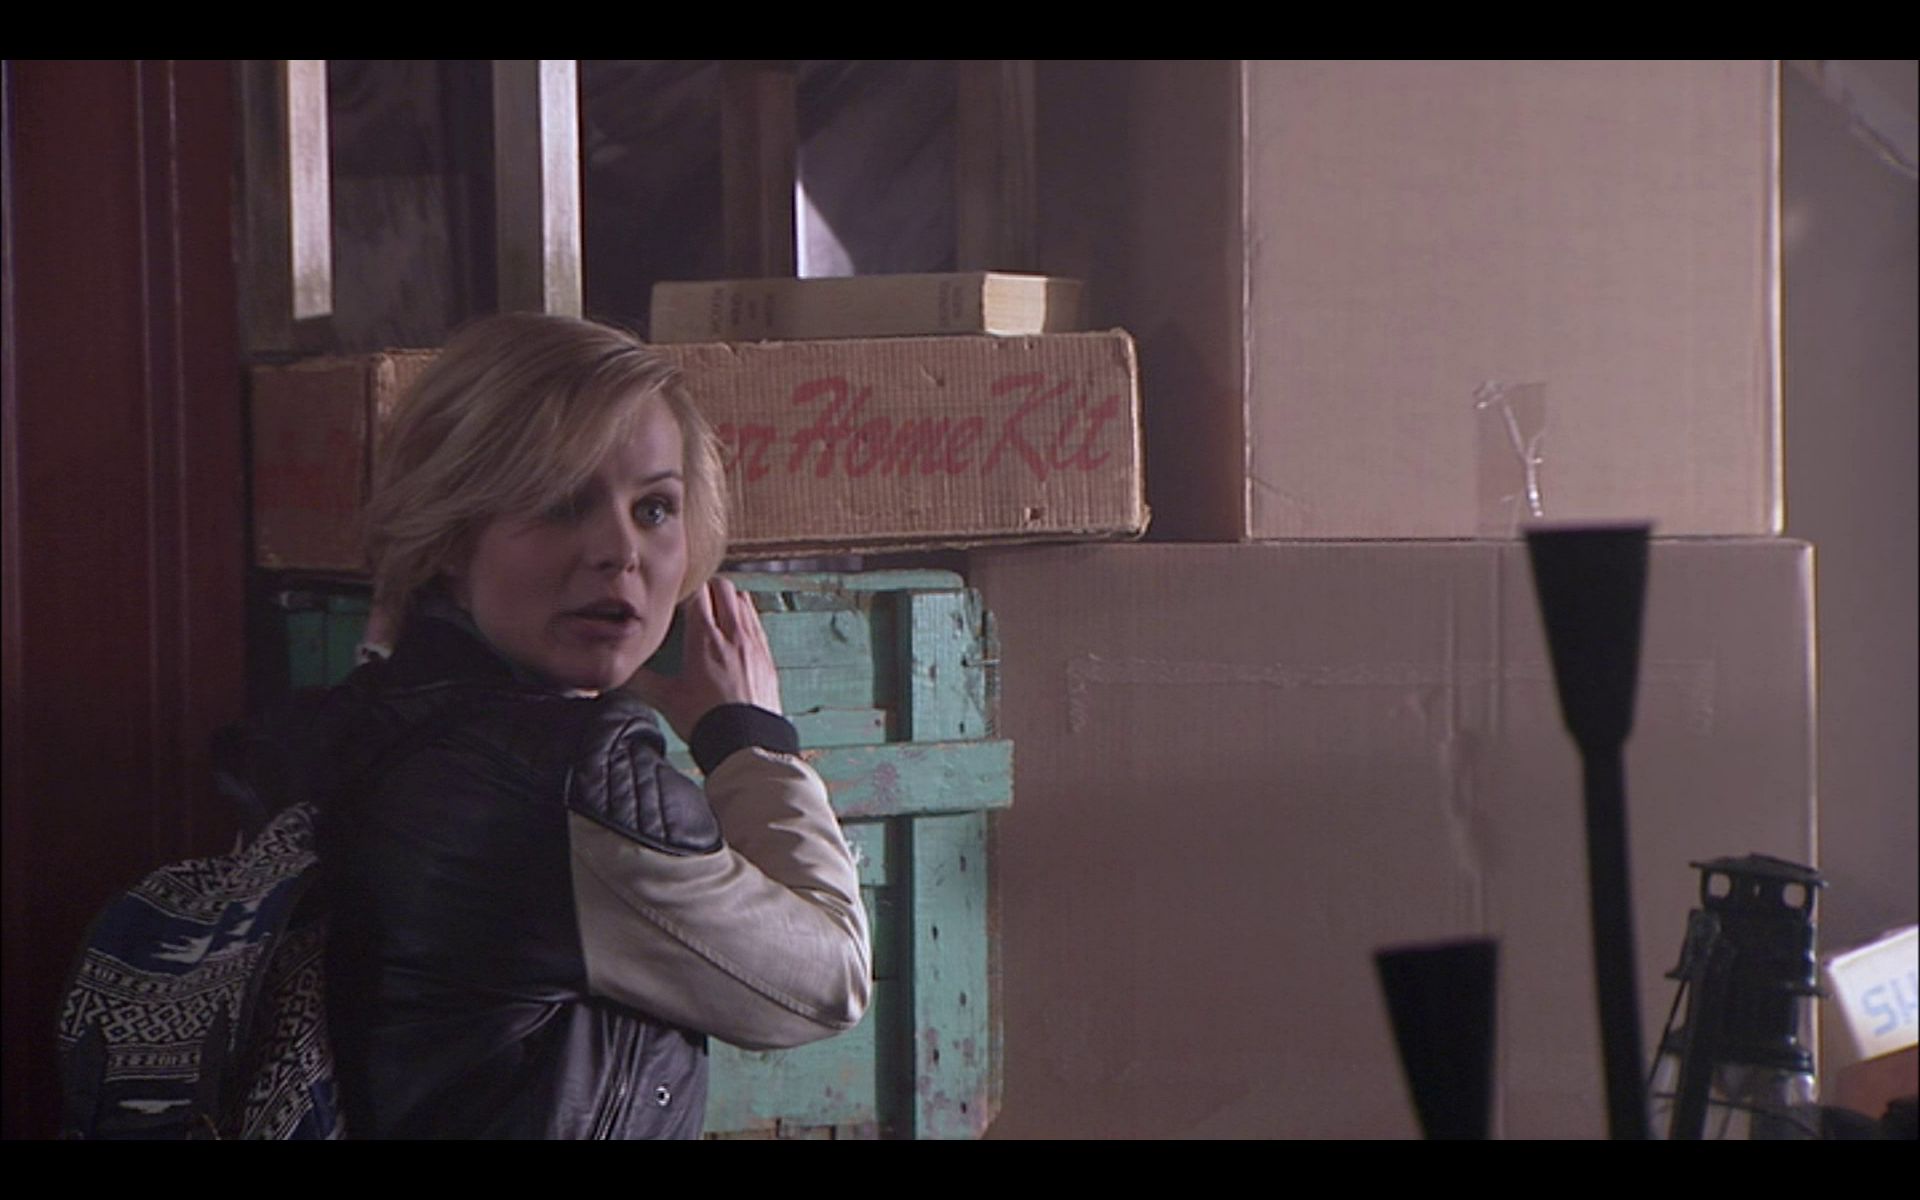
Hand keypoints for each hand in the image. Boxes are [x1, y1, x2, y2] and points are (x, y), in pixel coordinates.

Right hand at [627, 577, 782, 741]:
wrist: (747, 744)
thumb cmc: (709, 722)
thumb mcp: (667, 700)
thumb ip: (641, 682)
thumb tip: (618, 674)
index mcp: (705, 639)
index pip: (697, 592)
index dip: (685, 589)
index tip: (675, 595)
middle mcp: (732, 635)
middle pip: (724, 588)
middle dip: (708, 588)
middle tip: (695, 599)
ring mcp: (754, 644)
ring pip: (744, 601)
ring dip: (729, 600)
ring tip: (716, 612)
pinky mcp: (767, 657)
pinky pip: (758, 623)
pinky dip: (746, 619)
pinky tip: (737, 633)